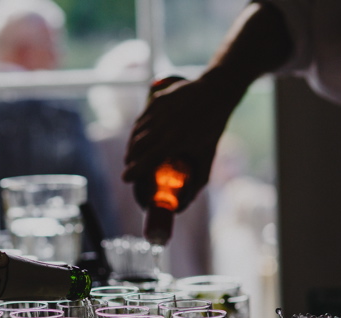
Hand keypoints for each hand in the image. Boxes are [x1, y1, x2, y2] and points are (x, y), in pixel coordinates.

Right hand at [123, 75, 233, 212]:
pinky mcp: (156, 101)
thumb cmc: (213, 126)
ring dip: (131, 146)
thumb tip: (187, 202)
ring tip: (132, 155)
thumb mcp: (208, 155)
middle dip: (129, 160)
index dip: (132, 172)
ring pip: (136, 132)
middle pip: (136, 147)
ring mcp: (158, 112)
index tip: (125, 179)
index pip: (146, 160)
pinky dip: (136, 131)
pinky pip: (141, 120)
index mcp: (175, 141)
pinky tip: (138, 138)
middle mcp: (163, 126)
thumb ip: (199, 179)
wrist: (215, 92)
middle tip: (130, 168)